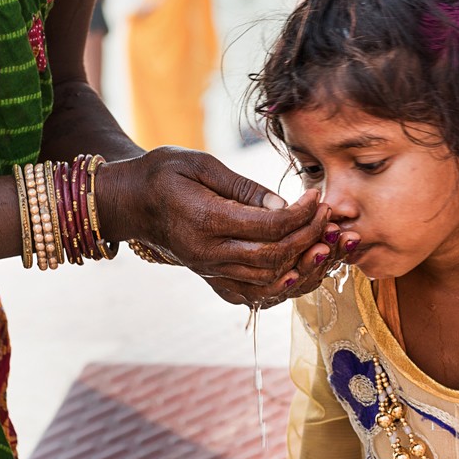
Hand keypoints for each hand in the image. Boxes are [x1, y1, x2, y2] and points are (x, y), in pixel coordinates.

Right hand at [99, 146, 334, 306]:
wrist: (130, 202)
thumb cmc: (164, 174)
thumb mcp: (200, 163)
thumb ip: (242, 186)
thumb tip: (284, 205)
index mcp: (206, 220)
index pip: (269, 226)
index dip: (301, 214)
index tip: (317, 197)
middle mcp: (209, 253)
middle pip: (274, 257)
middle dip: (309, 237)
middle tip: (329, 217)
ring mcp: (209, 270)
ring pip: (268, 282)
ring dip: (303, 265)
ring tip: (325, 243)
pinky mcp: (211, 278)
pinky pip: (252, 295)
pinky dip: (281, 287)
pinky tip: (300, 269)